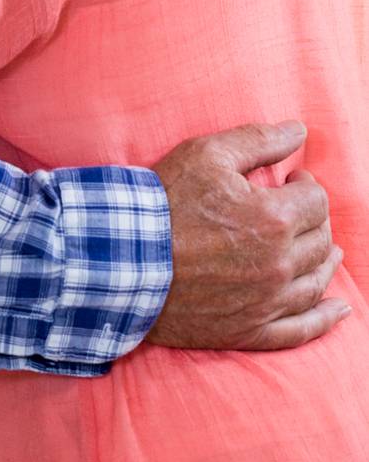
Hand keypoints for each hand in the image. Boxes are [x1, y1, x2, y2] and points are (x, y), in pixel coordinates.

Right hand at [147, 120, 348, 350]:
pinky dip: (325, 319)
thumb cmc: (163, 202)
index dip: (305, 183)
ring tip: (322, 249)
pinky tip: (339, 309)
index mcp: (274, 218)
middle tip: (294, 209)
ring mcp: (266, 302)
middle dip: (313, 219)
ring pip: (316, 281)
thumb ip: (259, 140)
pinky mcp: (250, 331)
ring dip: (324, 261)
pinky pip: (301, 330)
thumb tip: (300, 131)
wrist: (122, 258)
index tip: (289, 180)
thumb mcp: (206, 154)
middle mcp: (278, 264)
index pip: (316, 199)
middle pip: (320, 239)